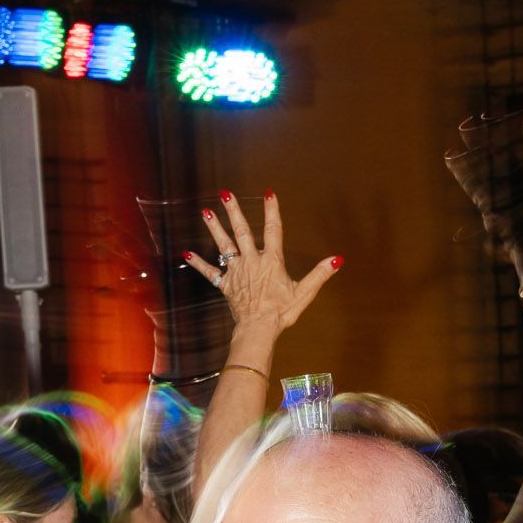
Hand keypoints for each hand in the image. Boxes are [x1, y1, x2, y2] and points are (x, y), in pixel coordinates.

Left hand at [182, 191, 338, 347]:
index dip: (271, 211)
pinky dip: (198, 263)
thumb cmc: (282, 312)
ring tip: (206, 212)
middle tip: (226, 194)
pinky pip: (210, 272)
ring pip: (224, 245)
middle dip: (234, 211)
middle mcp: (251, 261)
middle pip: (241, 231)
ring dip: (215, 228)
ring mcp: (236, 272)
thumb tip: (336, 259)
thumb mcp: (304, 293)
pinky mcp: (226, 285)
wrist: (258, 329)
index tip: (268, 193)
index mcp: (271, 260)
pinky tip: (186, 253)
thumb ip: (319, 274)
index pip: (273, 230)